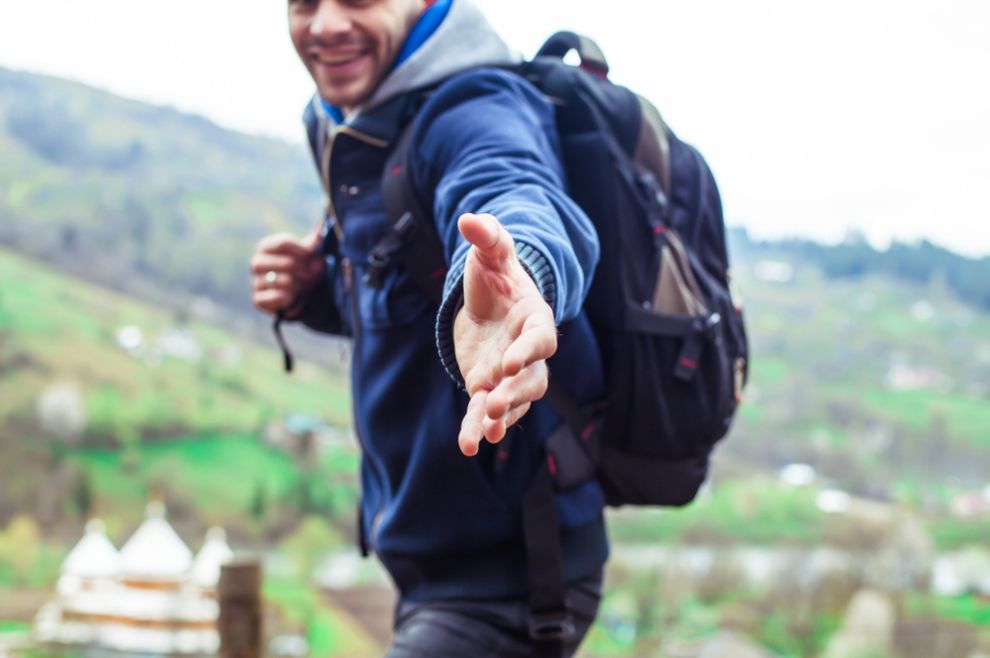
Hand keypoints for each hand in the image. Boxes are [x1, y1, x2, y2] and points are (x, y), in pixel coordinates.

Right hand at [250, 228, 324, 317]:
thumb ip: (314, 241)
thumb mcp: (308, 255)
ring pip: (284, 282)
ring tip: (302, 287)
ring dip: (299, 285)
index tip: (312, 257)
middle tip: (310, 275)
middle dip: (304, 271)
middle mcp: (256, 263)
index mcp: (265, 247)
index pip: (284, 243)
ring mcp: (255, 282)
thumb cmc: (301, 270)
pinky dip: (289, 298)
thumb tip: (323, 223)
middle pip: (287, 263)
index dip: (303, 251)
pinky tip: (292, 297)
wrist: (296, 297)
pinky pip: (276, 297)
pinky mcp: (257, 300)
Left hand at [454, 213, 557, 456]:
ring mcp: (510, 375)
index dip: (527, 352)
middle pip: (532, 380)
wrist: (487, 300)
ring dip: (499, 418)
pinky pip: (487, 412)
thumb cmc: (494, 274)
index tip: (509, 364)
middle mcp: (528, 352)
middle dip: (514, 394)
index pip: (540, 340)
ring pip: (513, 402)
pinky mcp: (488, 387)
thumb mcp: (490, 252)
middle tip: (492, 403)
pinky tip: (469, 444)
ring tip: (482, 434)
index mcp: (535, 319)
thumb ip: (486, 236)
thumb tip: (469, 220)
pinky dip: (478, 426)